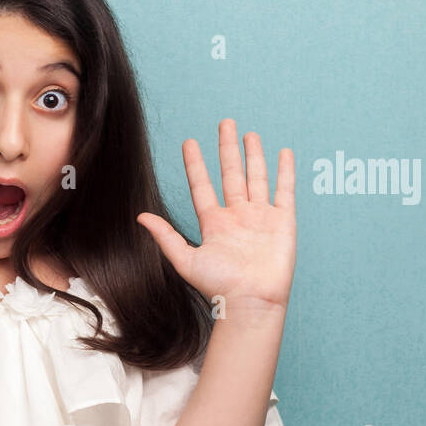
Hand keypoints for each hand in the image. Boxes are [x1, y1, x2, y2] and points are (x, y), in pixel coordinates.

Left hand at [137, 118, 295, 311]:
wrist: (251, 302)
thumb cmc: (218, 287)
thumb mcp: (185, 260)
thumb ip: (165, 236)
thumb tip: (140, 216)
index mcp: (213, 223)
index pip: (202, 186)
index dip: (196, 164)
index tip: (189, 143)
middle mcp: (236, 216)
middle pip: (231, 174)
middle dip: (227, 149)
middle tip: (224, 123)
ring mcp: (260, 217)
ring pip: (256, 177)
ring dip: (253, 155)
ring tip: (249, 133)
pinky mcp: (283, 222)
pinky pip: (284, 191)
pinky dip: (285, 172)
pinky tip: (284, 153)